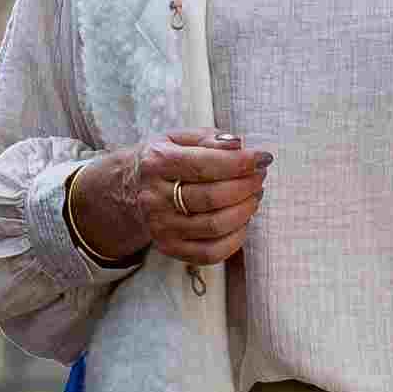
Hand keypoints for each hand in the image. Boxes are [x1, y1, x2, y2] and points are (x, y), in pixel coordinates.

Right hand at [68, 130, 270, 266]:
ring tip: (253, 196)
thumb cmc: (164, 160)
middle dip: (247, 186)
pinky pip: (211, 253)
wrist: (128, 189)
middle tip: (259, 177)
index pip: (206, 165)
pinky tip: (242, 222)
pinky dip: (236, 239)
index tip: (263, 158)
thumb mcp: (178, 138)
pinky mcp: (169, 248)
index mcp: (157, 162)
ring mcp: (161, 226)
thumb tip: (237, 146)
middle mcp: (155, 197)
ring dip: (245, 211)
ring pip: (215, 226)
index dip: (242, 162)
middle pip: (213, 197)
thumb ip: (209, 138)